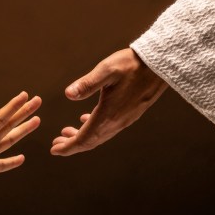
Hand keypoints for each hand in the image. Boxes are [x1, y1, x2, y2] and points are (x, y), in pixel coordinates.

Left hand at [0, 91, 40, 192]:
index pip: (0, 119)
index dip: (13, 107)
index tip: (26, 95)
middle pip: (8, 125)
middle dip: (23, 113)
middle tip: (38, 100)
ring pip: (7, 141)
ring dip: (22, 132)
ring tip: (36, 121)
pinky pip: (0, 165)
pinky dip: (11, 162)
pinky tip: (21, 159)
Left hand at [51, 48, 167, 155]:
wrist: (159, 65)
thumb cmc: (132, 65)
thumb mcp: (107, 70)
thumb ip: (87, 83)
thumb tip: (68, 94)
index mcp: (109, 114)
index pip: (85, 138)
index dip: (69, 147)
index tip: (54, 150)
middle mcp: (117, 121)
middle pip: (92, 141)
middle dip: (73, 145)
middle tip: (56, 144)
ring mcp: (125, 119)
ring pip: (100, 135)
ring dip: (83, 137)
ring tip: (67, 132)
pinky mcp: (130, 113)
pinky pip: (109, 128)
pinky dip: (94, 129)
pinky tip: (86, 119)